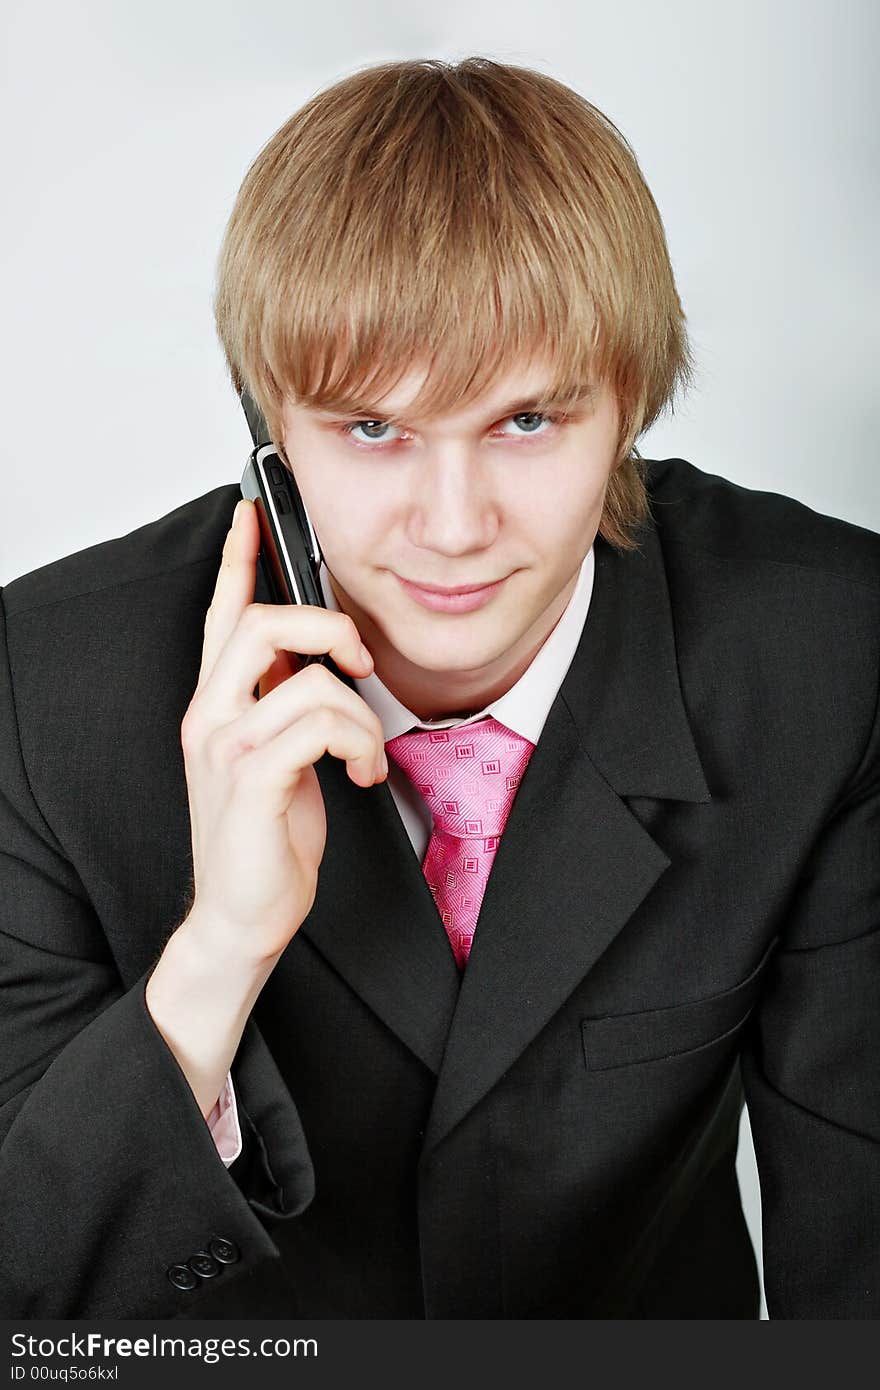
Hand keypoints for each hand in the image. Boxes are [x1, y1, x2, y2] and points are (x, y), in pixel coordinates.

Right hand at [179, 498, 386, 962]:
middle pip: (263, 623)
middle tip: (361, 661)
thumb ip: (282, 705)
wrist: (243, 915)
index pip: (221, 615)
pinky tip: (361, 776)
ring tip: (366, 757)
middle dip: (329, 627)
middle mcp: (210, 715)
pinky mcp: (253, 779)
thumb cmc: (265, 838)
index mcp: (216, 704)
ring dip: (361, 718)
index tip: (250, 513)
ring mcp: (226, 747)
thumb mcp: (276, 757)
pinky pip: (320, 726)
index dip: (237, 560)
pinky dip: (358, 745)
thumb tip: (319, 665)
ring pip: (310, 680)